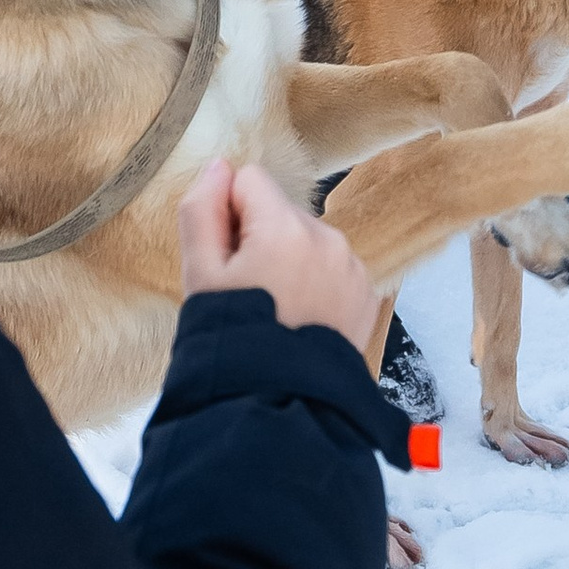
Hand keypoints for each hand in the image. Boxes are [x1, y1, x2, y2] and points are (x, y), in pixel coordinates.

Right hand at [179, 157, 380, 353]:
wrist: (278, 401)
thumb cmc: (233, 337)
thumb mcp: (201, 274)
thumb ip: (202, 209)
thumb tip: (220, 166)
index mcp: (285, 227)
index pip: (250, 180)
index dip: (228, 215)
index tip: (227, 259)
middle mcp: (328, 237)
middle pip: (280, 211)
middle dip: (261, 239)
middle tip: (248, 290)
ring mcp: (352, 266)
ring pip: (307, 239)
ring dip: (290, 260)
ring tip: (276, 308)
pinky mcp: (367, 293)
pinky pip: (332, 267)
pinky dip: (316, 283)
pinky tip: (301, 317)